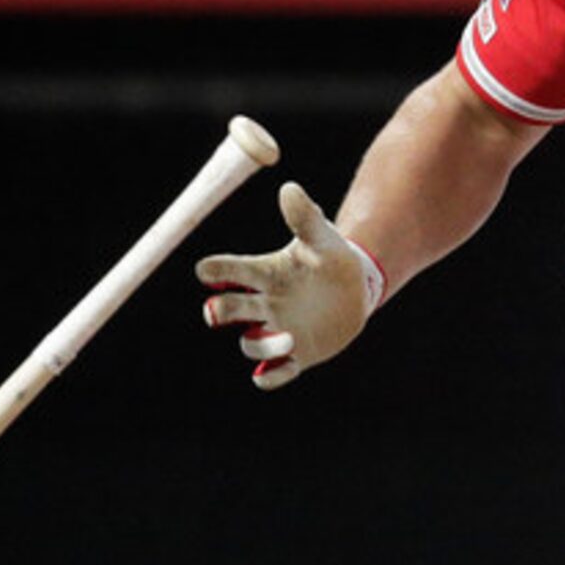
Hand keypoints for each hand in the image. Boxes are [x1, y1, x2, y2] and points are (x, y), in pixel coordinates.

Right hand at [196, 182, 382, 390]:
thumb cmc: (331, 258)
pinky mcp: (294, 356)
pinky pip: (272, 374)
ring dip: (262, 343)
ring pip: (250, 344)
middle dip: (219, 312)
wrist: (357, 289)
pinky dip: (271, 375)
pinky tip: (279, 369)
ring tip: (288, 336)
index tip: (206, 271)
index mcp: (262, 273)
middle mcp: (262, 304)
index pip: (226, 272)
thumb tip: (289, 188)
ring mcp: (275, 331)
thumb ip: (305, 217)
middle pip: (226, 311)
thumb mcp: (322, 237)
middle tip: (216, 311)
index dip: (214, 272)